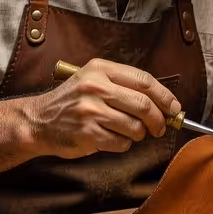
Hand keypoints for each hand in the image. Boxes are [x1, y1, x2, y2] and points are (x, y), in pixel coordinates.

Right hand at [26, 58, 180, 158]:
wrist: (38, 121)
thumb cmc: (71, 102)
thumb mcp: (93, 80)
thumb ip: (123, 85)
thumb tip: (162, 102)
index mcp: (100, 69)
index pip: (144, 81)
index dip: (165, 96)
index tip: (174, 107)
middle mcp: (96, 87)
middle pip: (144, 105)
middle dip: (158, 119)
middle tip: (160, 127)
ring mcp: (91, 110)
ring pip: (135, 127)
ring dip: (139, 134)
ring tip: (130, 133)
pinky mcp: (88, 133)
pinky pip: (122, 143)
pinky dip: (124, 144)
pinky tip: (112, 139)